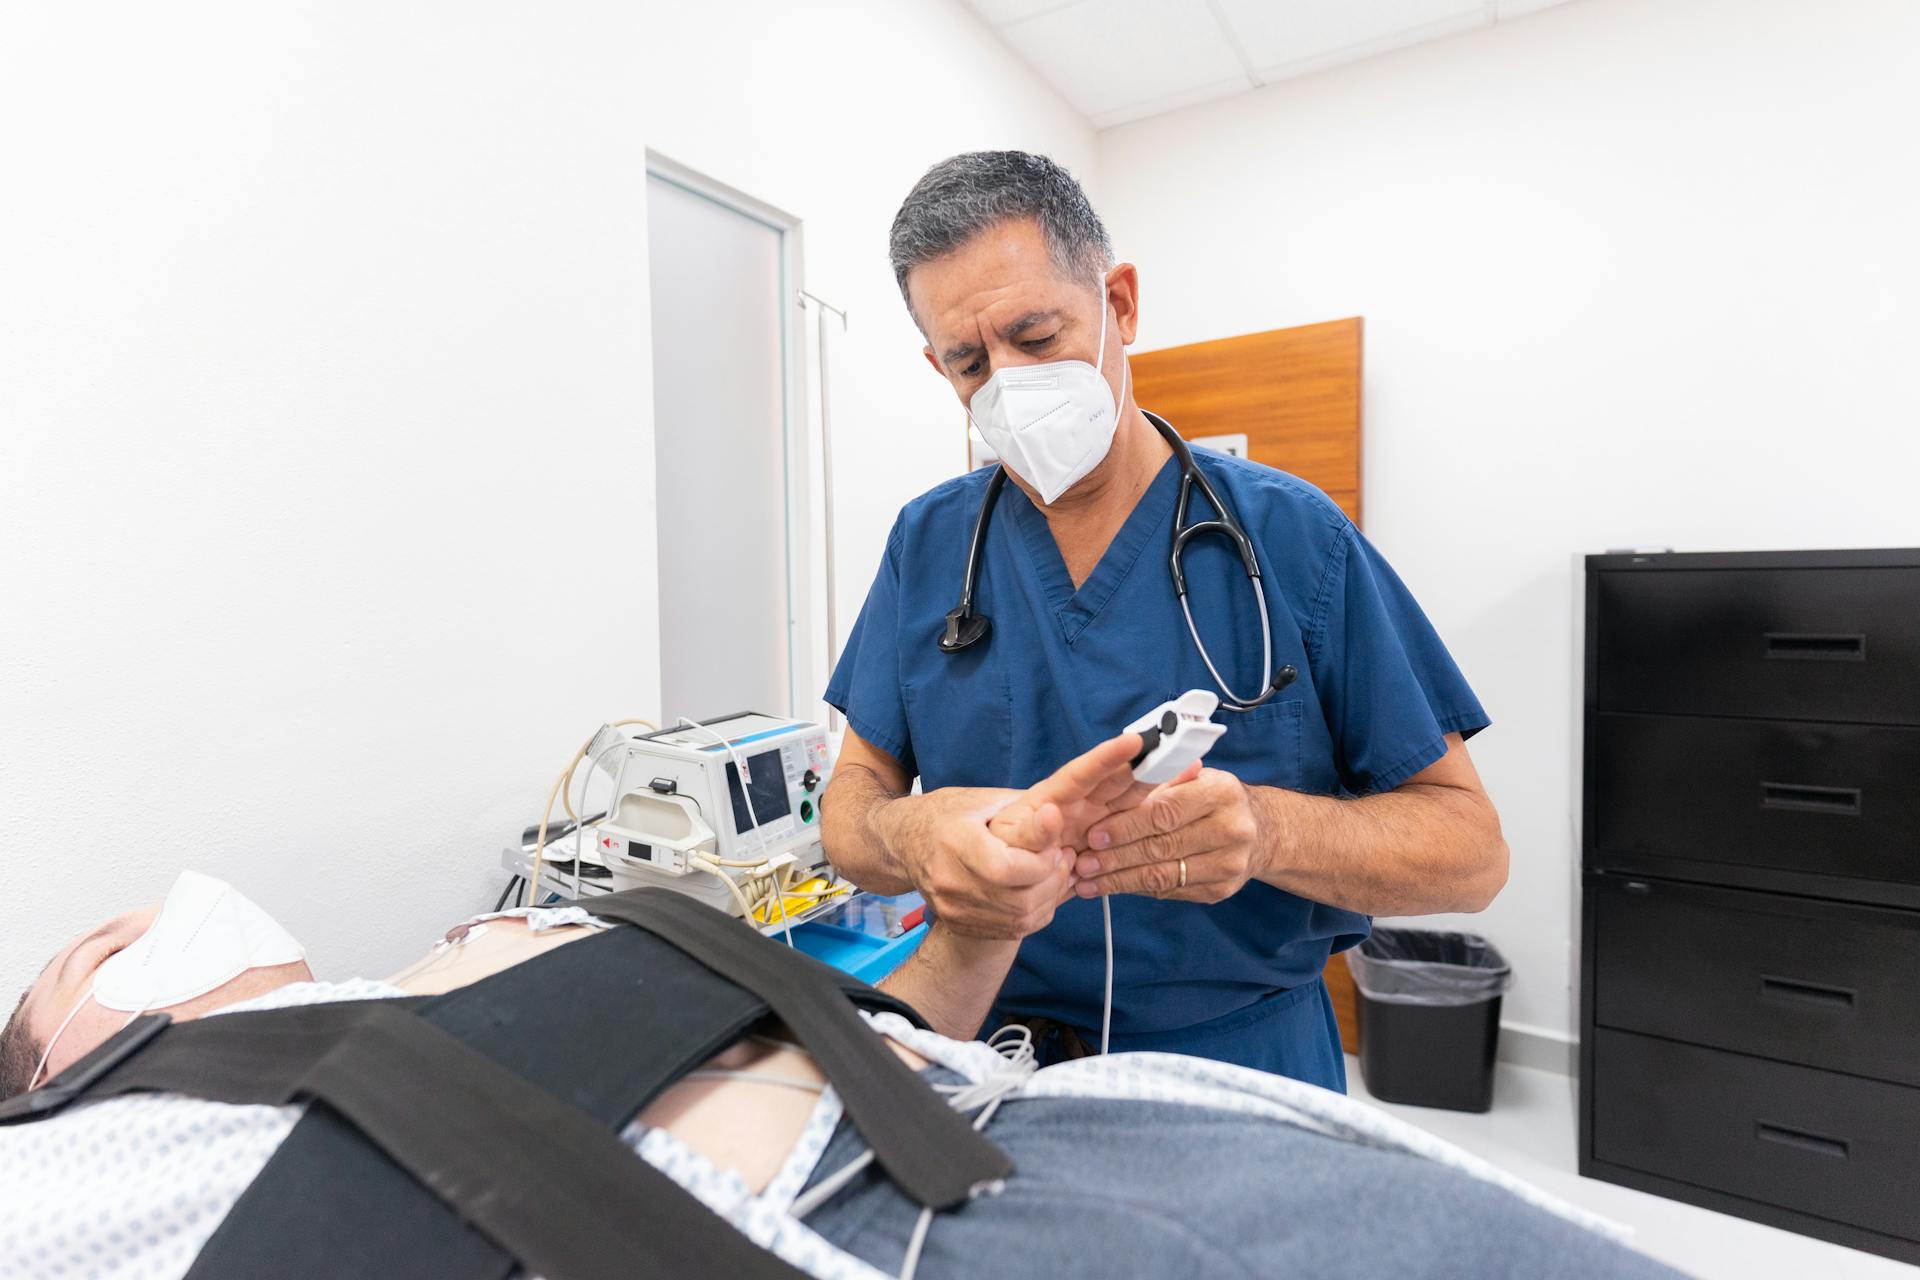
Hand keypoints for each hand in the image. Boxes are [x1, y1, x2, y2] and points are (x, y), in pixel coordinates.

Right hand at [875, 734, 1194, 939]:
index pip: (1007, 868)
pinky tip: (1040, 889)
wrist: (902, 842)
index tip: (1057, 846)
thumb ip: (1023, 809)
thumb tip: (1062, 813)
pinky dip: (1035, 912)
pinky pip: (1011, 930)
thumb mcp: (982, 800)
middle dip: (1052, 881)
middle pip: (1018, 900)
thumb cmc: (946, 813)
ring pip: (1020, 920)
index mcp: (954, 842)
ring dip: (1049, 898)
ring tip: (1056, 872)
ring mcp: (952, 908)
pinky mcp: (959, 923)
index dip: (1042, 862)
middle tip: (1065, 858)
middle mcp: (949, 880)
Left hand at [1073, 767, 1266, 903]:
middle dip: (1117, 856)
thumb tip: (1115, 773)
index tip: (1095, 833)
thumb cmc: (1214, 799)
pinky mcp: (1220, 891)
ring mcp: (1229, 864)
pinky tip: (1111, 887)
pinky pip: (1170, 891)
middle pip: (1162, 847)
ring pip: (1163, 875)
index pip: (1166, 811)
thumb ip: (1159, 779)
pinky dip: (1136, 889)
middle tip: (1083, 863)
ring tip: (1087, 881)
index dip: (1126, 824)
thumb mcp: (1194, 778)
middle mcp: (1232, 830)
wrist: (1261, 832)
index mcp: (1222, 793)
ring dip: (1120, 880)